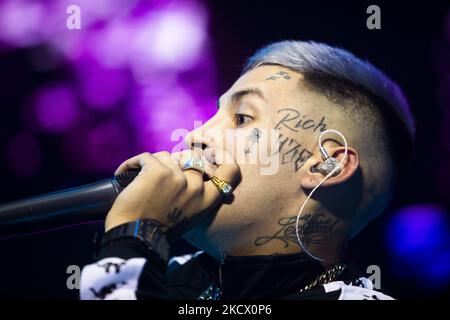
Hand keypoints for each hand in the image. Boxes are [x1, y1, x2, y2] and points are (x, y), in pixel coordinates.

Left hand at [104, 149, 239, 237]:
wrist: (134, 240)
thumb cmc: (156, 232)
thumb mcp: (187, 217)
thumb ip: (193, 196)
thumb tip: (185, 169)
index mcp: (207, 201)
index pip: (230, 171)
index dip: (222, 156)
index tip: (209, 152)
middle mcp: (196, 187)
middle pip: (191, 158)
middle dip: (174, 163)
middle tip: (158, 176)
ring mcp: (178, 178)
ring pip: (166, 156)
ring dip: (152, 166)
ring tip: (138, 181)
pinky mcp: (157, 171)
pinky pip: (144, 157)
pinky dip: (131, 164)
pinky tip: (121, 174)